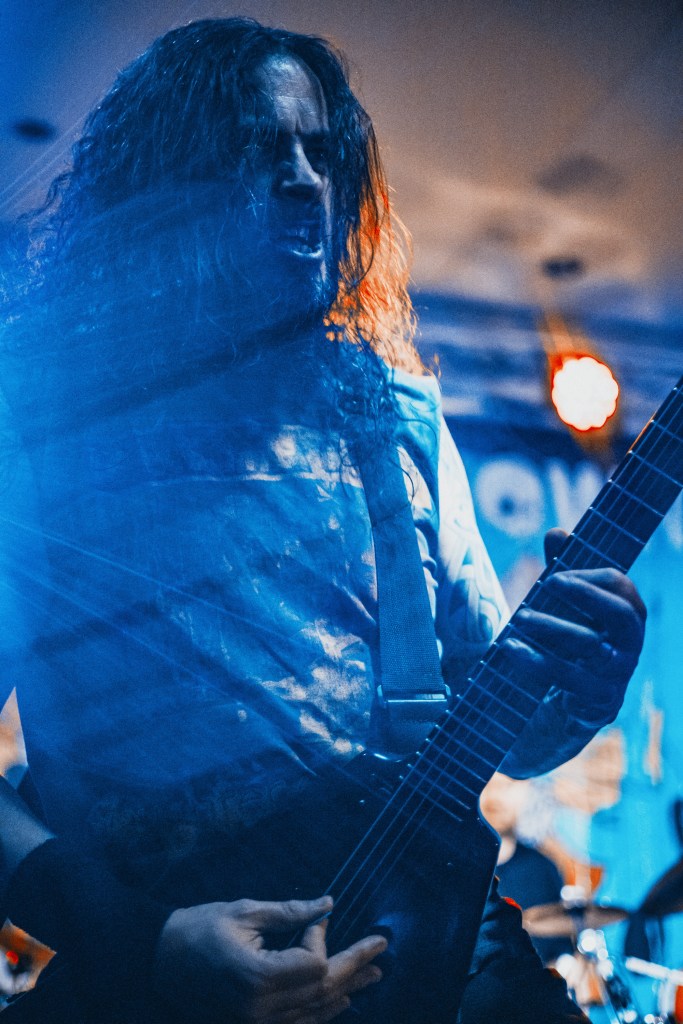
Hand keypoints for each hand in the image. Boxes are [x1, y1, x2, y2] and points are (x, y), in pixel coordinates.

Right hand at [153, 896, 386, 1023]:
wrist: (157, 961)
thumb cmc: (197, 928)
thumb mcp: (244, 911)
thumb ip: (290, 912)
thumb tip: (328, 903)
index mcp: (256, 978)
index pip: (314, 966)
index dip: (323, 941)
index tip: (318, 919)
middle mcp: (259, 1010)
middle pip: (323, 992)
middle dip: (355, 967)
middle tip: (381, 948)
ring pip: (314, 1012)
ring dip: (346, 991)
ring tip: (374, 974)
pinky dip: (322, 1011)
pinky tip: (341, 1000)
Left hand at [504, 528, 646, 721]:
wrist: (566, 706)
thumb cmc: (567, 647)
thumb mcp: (563, 608)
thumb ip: (562, 573)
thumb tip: (557, 533)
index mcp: (627, 619)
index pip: (622, 587)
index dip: (591, 576)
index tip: (555, 574)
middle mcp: (629, 646)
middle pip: (624, 615)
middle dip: (586, 595)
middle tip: (550, 582)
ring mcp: (617, 676)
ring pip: (591, 645)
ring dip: (552, 626)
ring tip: (519, 617)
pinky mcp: (598, 702)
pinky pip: (570, 679)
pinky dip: (538, 661)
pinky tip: (511, 648)